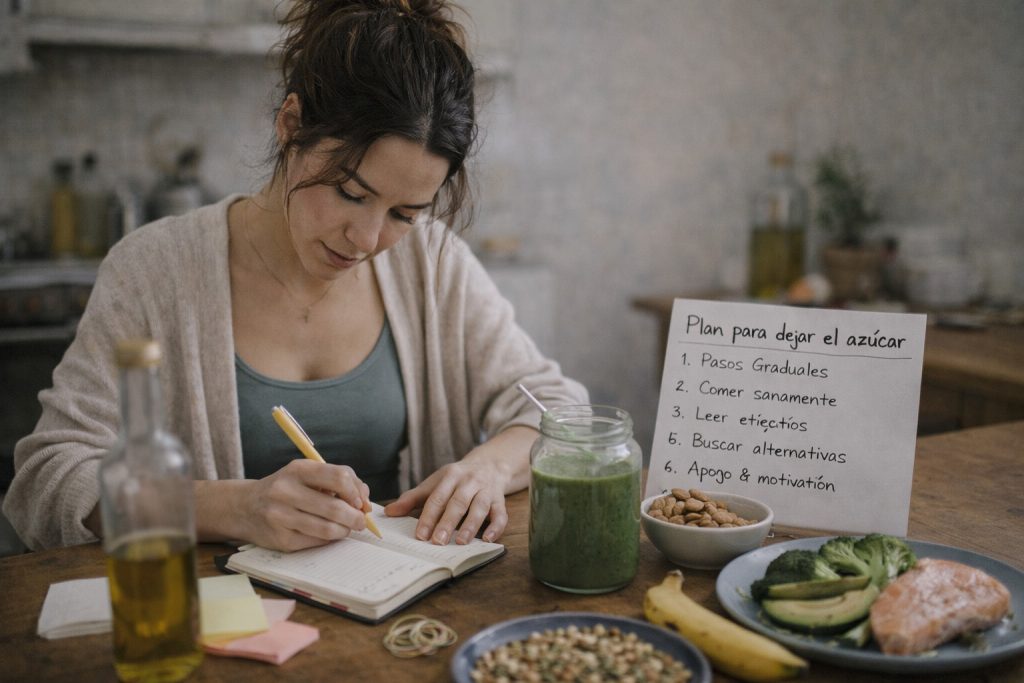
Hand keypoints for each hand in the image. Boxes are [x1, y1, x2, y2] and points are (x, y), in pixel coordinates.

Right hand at [197, 460, 370, 550]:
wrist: (245, 507)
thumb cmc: (287, 488)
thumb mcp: (307, 474)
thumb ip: (338, 481)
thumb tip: (365, 502)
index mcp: (298, 469)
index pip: (339, 477)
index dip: (356, 492)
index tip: (361, 502)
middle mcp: (286, 491)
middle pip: (335, 507)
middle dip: (355, 518)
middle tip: (361, 522)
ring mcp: (280, 516)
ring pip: (327, 529)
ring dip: (344, 531)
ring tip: (346, 529)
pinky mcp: (280, 539)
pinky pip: (315, 542)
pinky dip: (328, 540)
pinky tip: (328, 534)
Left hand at [384, 426, 535, 544]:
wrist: (490, 463)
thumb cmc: (457, 478)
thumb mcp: (435, 482)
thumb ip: (413, 498)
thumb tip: (389, 512)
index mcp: (450, 476)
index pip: (437, 497)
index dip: (428, 516)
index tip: (420, 534)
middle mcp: (469, 481)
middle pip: (458, 502)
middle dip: (447, 522)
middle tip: (437, 541)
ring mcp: (486, 490)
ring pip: (479, 507)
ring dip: (471, 525)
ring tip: (460, 542)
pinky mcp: (499, 500)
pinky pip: (501, 514)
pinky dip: (496, 527)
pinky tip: (488, 540)